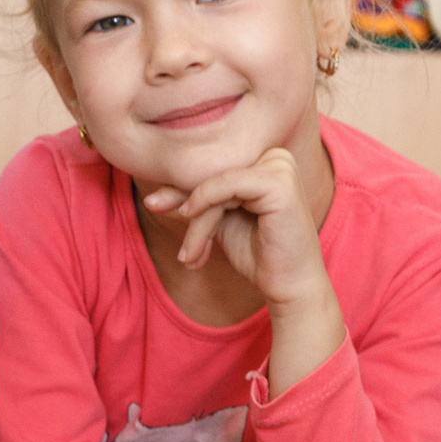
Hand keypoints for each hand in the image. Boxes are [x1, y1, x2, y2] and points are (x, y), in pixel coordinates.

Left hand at [140, 148, 330, 309]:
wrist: (288, 286)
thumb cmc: (257, 254)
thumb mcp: (217, 221)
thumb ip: (191, 202)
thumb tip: (151, 197)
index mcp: (264, 159)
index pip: (213, 165)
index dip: (180, 186)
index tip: (153, 204)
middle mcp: (275, 156)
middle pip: (213, 172)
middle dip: (184, 203)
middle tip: (167, 230)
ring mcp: (281, 166)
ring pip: (216, 182)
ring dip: (197, 222)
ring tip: (190, 255)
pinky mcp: (280, 183)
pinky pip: (227, 184)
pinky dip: (204, 203)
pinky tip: (191, 222)